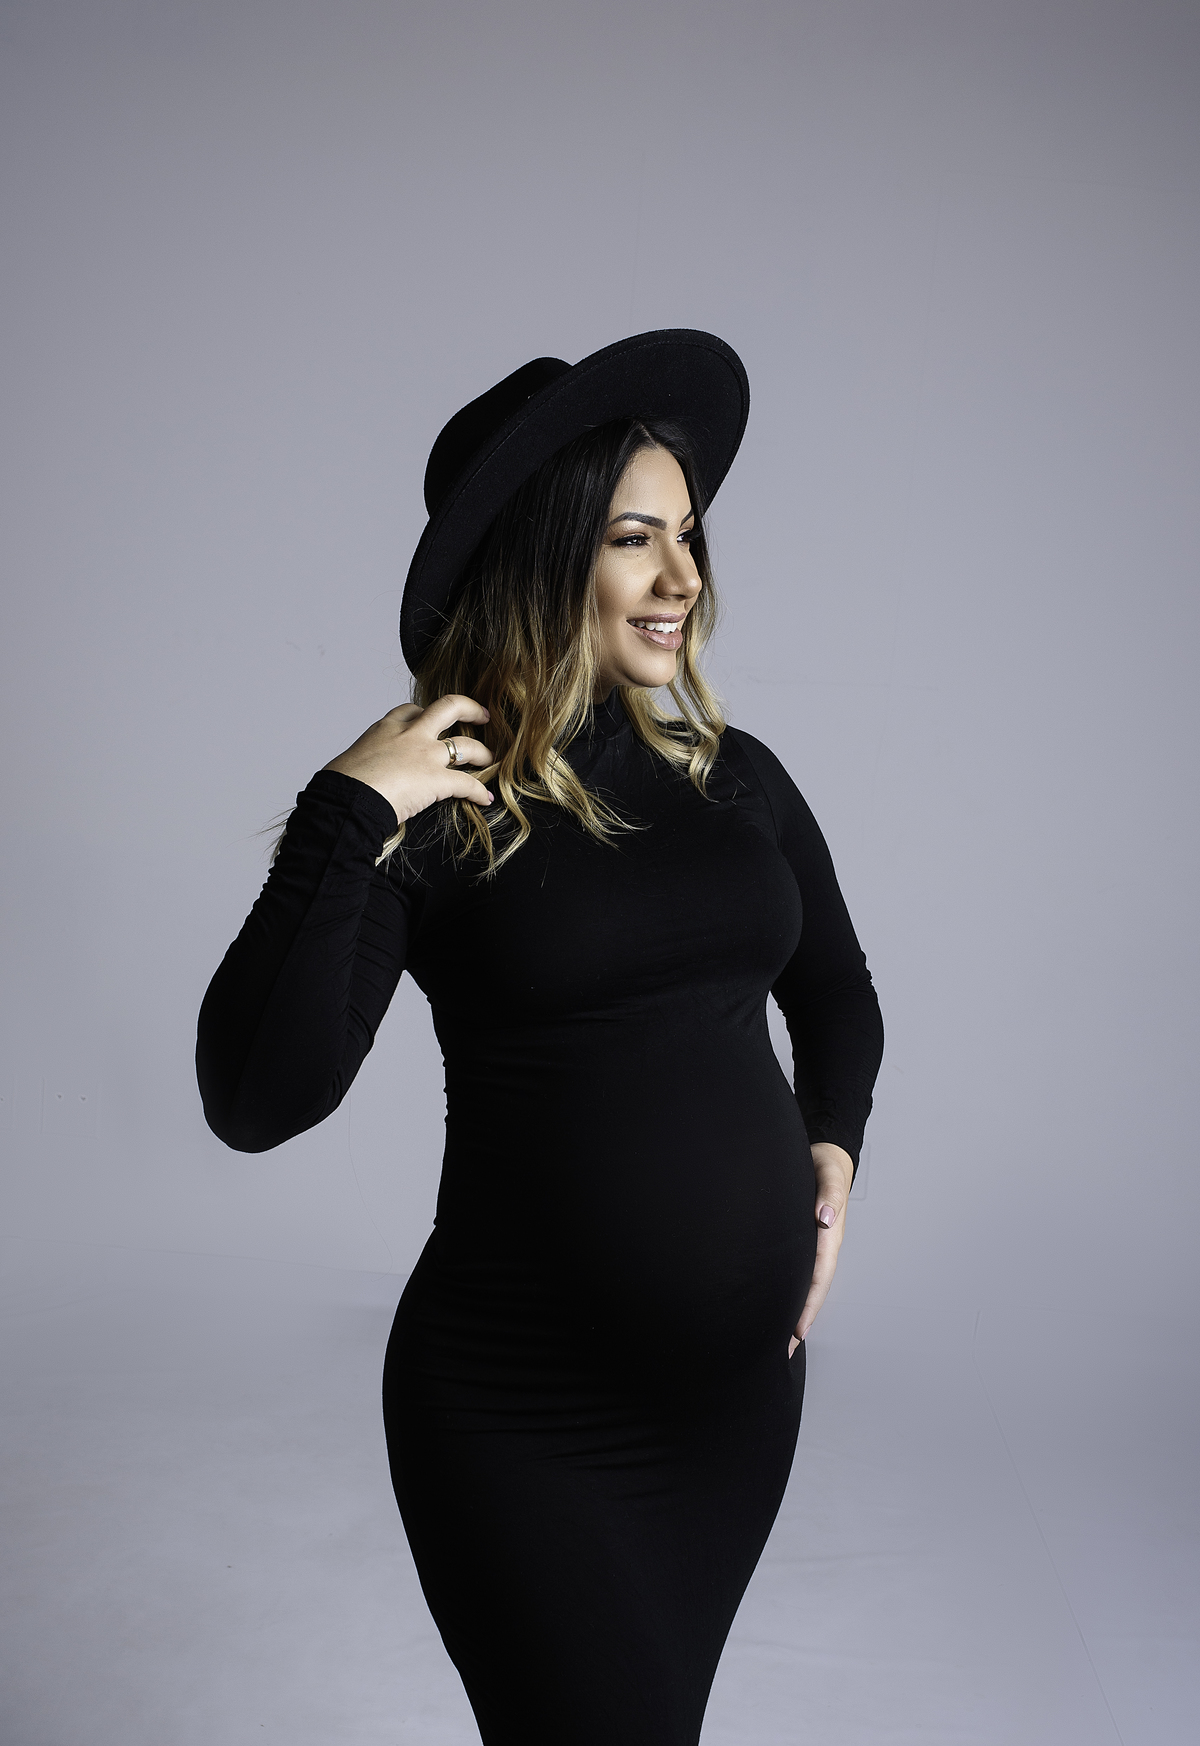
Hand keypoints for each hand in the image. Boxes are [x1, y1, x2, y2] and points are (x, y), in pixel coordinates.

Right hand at [323, 694, 494, 823]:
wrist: (345, 799)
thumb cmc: (341, 786)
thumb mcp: (352, 761)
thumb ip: (369, 761)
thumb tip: (364, 774)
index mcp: (386, 727)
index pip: (412, 710)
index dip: (426, 714)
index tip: (432, 721)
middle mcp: (410, 734)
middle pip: (449, 707)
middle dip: (470, 709)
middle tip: (482, 716)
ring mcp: (426, 755)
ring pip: (466, 745)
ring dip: (482, 752)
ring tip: (489, 760)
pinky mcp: (436, 779)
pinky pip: (467, 783)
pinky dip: (479, 791)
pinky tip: (484, 798)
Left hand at [789, 1142, 854, 1354]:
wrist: (824, 1153)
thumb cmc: (825, 1163)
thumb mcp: (828, 1172)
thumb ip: (829, 1192)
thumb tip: (826, 1218)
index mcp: (829, 1235)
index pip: (819, 1277)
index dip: (808, 1305)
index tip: (797, 1331)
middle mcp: (821, 1245)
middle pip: (811, 1290)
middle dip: (798, 1321)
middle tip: (782, 1352)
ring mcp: (811, 1246)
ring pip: (802, 1285)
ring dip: (792, 1311)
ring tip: (776, 1340)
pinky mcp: (798, 1241)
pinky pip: (794, 1272)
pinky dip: (786, 1292)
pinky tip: (773, 1305)